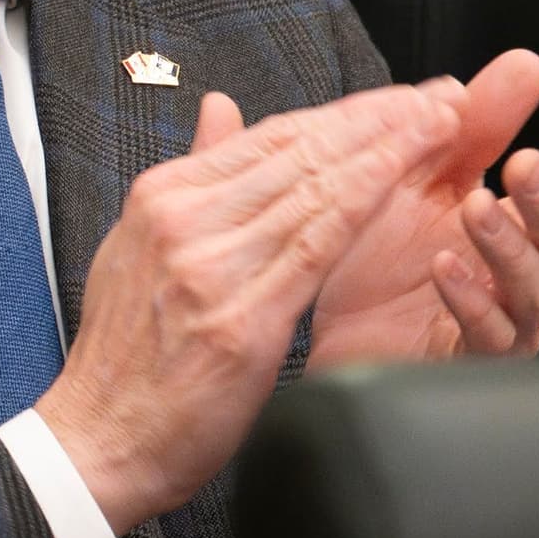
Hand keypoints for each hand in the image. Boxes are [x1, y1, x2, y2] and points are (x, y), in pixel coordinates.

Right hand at [35, 82, 461, 531]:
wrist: (97, 440)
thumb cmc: (124, 358)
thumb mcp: (140, 246)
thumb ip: (194, 176)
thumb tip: (220, 108)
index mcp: (161, 198)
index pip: (268, 137)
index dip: (342, 112)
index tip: (395, 99)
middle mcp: (183, 221)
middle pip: (298, 151)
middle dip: (378, 118)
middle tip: (439, 97)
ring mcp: (210, 268)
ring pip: (315, 187)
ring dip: (387, 148)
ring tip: (441, 124)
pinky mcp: (240, 320)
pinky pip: (316, 244)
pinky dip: (364, 202)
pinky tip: (402, 179)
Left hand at [307, 49, 538, 368]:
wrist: (318, 306)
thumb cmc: (380, 244)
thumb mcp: (427, 170)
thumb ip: (480, 122)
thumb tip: (527, 66)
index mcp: (523, 228)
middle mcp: (524, 276)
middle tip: (525, 165)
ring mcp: (502, 321)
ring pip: (532, 289)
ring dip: (507, 245)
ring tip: (477, 209)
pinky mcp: (465, 359)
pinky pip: (486, 335)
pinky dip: (470, 300)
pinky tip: (445, 267)